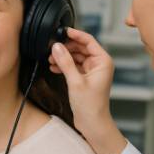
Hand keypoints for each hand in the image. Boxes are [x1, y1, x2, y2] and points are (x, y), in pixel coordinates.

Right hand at [49, 28, 125, 153]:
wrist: (92, 123)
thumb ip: (65, 62)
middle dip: (66, 48)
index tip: (62, 31)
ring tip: (50, 60)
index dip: (75, 35)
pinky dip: (64, 66)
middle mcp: (99, 64)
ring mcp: (92, 71)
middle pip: (81, 48)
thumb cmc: (90, 105)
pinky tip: (54, 68)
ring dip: (63, 57)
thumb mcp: (75, 81)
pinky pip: (73, 66)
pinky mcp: (85, 78)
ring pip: (75, 57)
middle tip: (52, 48)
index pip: (88, 41)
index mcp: (103, 61)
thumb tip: (56, 47)